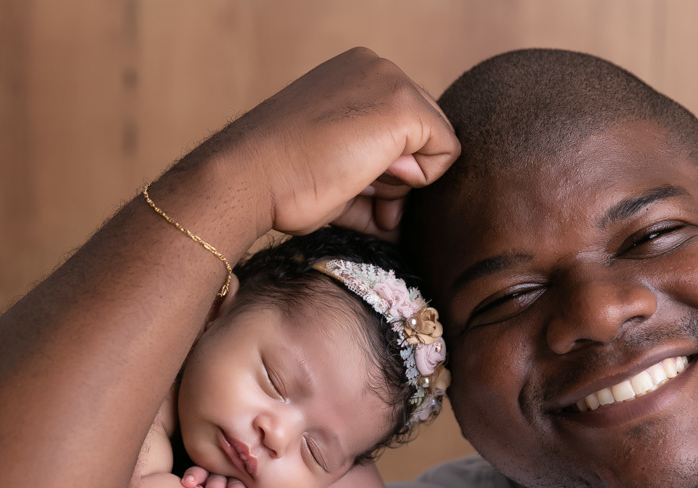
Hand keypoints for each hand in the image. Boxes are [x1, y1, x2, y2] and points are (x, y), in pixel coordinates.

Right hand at [218, 47, 460, 238]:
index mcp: (355, 74)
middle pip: (425, 133)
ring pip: (436, 143)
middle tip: (356, 187)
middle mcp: (376, 67)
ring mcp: (391, 81)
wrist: (251, 176)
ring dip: (403, 181)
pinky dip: (417, 182)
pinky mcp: (404, 106)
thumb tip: (400, 210)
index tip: (353, 182)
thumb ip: (374, 169)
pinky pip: (446, 154)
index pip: (403, 126)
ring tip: (355, 183)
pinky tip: (369, 177)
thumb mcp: (335, 162)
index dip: (388, 166)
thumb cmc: (282, 180)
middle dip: (400, 174)